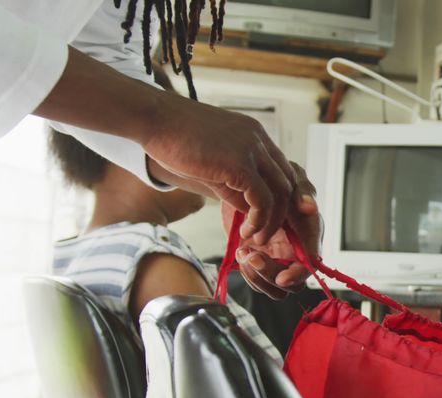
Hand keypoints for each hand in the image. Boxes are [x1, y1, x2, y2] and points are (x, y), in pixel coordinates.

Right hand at [140, 90, 295, 244]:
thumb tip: (246, 207)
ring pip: (280, 193)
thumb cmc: (172, 137)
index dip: (280, 197)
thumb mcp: (212, 159)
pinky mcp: (240, 164)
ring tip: (258, 238)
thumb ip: (232, 181)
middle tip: (267, 232)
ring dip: (272, 221)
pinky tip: (246, 231)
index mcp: (255, 135)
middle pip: (288, 182)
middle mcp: (260, 140)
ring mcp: (253, 150)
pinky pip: (262, 199)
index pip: (282, 169)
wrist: (153, 116)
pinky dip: (259, 220)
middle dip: (282, 212)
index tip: (269, 217)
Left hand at [222, 163, 322, 299]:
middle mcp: (297, 251)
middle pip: (294, 283)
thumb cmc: (276, 180)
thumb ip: (304, 191)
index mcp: (310, 234)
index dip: (299, 273)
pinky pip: (257, 282)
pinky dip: (248, 272)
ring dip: (258, 277)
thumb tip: (310, 206)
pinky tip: (241, 252)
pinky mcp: (261, 262)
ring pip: (275, 288)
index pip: (312, 262)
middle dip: (272, 275)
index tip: (283, 276)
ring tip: (245, 253)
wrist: (246, 185)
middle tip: (254, 257)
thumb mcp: (293, 178)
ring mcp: (279, 260)